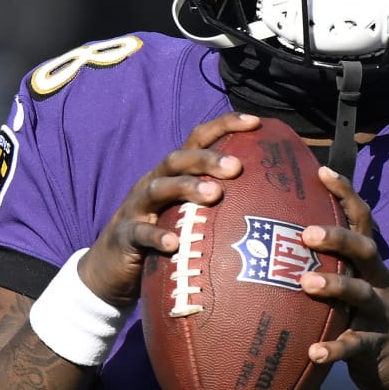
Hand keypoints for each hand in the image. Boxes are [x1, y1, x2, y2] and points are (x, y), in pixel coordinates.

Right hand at [77, 113, 260, 307]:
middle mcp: (155, 182)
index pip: (198, 139)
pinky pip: (140, 233)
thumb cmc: (165, 235)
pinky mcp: (125, 236)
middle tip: (236, 167)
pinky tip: (174, 244)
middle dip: (207, 158)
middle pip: (178, 159)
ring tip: (214, 195)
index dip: (225, 126)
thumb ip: (221, 204)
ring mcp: (137, 207)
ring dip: (187, 188)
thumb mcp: (190, 215)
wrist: (113, 267)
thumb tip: (275, 204)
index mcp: (174, 173)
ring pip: (159, 188)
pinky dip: (157, 236)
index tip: (256, 122)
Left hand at [299, 165, 388, 389]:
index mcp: (372, 267)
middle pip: (366, 251)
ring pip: (362, 295)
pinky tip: (313, 352)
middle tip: (306, 233)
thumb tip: (279, 244)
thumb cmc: (366, 324)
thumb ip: (330, 269)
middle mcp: (380, 284)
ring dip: (335, 287)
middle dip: (339, 238)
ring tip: (306, 283)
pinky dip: (335, 349)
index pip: (363, 222)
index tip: (322, 171)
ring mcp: (381, 315)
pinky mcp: (377, 347)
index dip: (346, 195)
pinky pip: (356, 346)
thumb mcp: (353, 292)